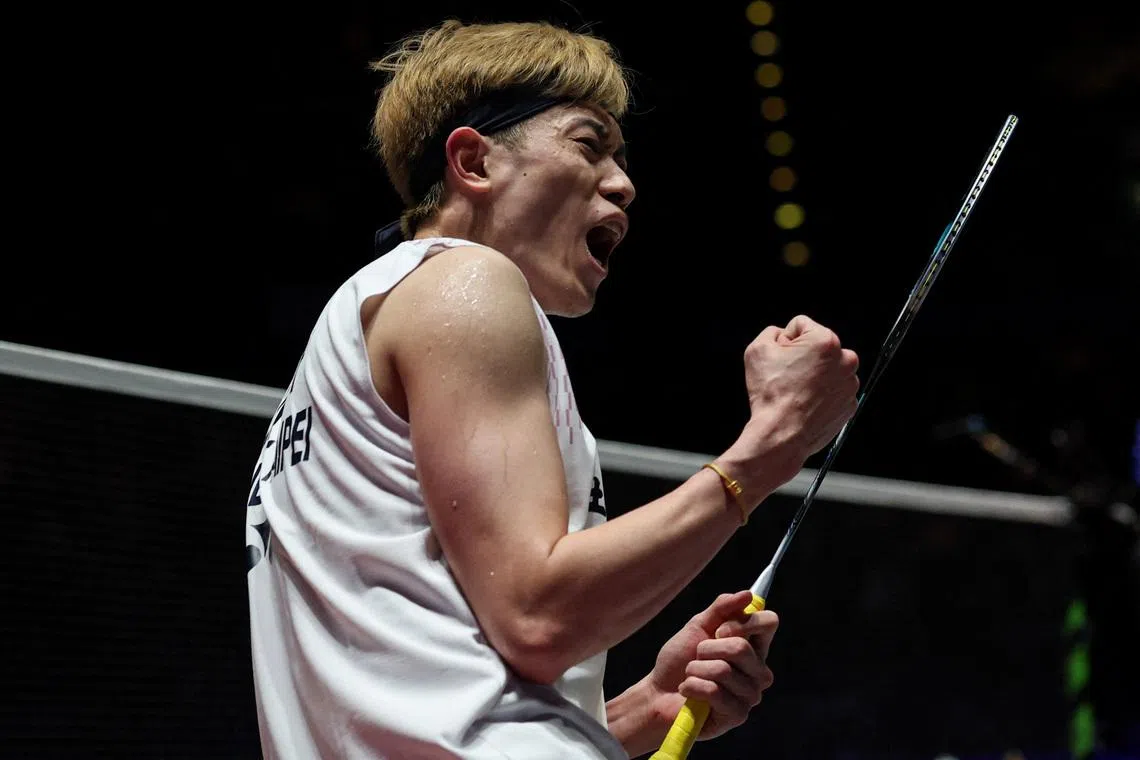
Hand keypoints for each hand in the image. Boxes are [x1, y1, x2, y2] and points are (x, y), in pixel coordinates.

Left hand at [645, 591, 777, 739]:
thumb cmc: (680, 659)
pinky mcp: (738, 715)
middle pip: (741, 647)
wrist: (658, 692)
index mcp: (753, 646)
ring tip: (690, 675)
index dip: (743, 621)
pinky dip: (692, 686)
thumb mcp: (698, 626)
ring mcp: (751, 694)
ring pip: (724, 670)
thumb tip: (748, 594)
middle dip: (707, 649)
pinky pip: (714, 691)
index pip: (769, 622)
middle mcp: (758, 670)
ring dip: (696, 669)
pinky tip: (688, 692)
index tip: (719, 630)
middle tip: (697, 656)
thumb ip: (721, 608)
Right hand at [739, 314, 859, 482]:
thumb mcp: (757, 350)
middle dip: (802, 357)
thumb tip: (781, 336)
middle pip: (818, 347)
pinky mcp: (849, 405)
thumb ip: (771, 332)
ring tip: (795, 392)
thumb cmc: (771, 395)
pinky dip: (821, 394)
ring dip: (813, 376)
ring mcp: (849, 385)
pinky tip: (804, 403)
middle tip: (786, 376)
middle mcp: (845, 360)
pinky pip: (833, 391)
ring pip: (827, 369)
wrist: (781, 435)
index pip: (801, 326)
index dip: (784, 340)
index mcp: (826, 341)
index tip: (780, 358)